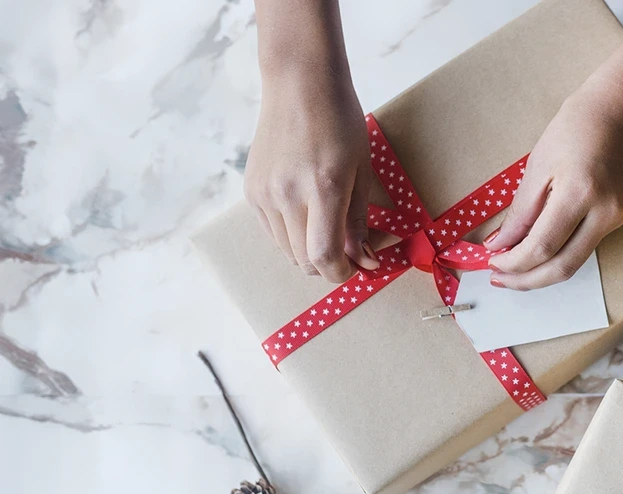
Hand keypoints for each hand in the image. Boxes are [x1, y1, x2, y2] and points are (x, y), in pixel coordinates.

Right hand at [244, 67, 378, 282]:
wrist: (299, 85)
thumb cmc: (340, 122)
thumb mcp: (362, 170)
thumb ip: (359, 220)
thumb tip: (365, 260)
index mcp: (323, 188)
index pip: (323, 255)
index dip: (341, 273)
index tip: (356, 269)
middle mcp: (287, 194)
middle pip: (303, 260)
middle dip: (329, 265)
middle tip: (348, 252)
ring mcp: (265, 193)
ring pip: (286, 250)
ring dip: (309, 252)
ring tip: (328, 229)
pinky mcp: (251, 190)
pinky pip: (272, 232)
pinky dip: (291, 236)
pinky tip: (306, 214)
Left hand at [484, 76, 622, 289]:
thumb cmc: (579, 124)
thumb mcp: (540, 163)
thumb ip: (522, 210)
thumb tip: (502, 243)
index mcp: (580, 194)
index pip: (542, 247)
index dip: (514, 263)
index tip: (492, 262)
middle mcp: (604, 213)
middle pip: (563, 267)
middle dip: (528, 279)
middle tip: (501, 278)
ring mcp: (617, 218)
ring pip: (576, 261)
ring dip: (543, 271)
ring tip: (515, 268)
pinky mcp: (621, 216)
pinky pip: (585, 245)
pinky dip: (560, 252)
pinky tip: (540, 248)